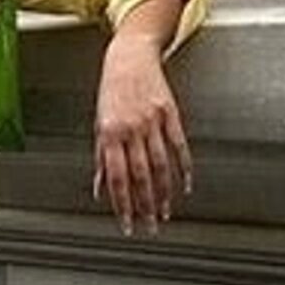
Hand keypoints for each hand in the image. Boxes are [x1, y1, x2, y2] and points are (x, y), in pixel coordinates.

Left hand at [92, 37, 192, 234]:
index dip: (122, 205)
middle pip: (140, 176)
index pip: (117, 178)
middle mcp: (131, 129)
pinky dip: (184, 168)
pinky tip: (186, 185)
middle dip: (145, 206)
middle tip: (150, 227)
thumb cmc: (111, 92)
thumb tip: (100, 190)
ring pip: (161, 165)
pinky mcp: (170, 113)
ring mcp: (152, 121)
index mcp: (110, 134)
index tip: (127, 225)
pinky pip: (179, 145)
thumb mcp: (99, 124)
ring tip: (165, 213)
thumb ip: (102, 159)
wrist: (129, 57)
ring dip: (164, 193)